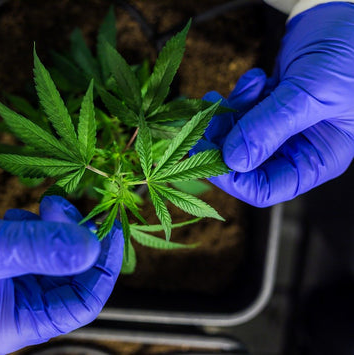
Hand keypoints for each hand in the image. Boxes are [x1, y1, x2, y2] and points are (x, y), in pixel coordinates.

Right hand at [0, 194, 122, 353]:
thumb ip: (42, 247)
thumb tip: (92, 247)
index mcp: (13, 323)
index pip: (80, 304)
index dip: (102, 268)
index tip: (110, 228)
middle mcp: (16, 309)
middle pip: (71, 277)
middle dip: (76, 240)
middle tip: (65, 205)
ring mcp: (11, 283)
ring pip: (57, 257)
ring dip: (56, 229)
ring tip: (41, 207)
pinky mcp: (4, 260)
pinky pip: (38, 244)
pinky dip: (37, 226)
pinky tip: (16, 215)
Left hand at [195, 3, 353, 206]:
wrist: (347, 16)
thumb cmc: (348, 55)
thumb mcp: (313, 93)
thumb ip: (272, 126)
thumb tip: (233, 160)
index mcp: (317, 159)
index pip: (265, 189)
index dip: (232, 178)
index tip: (206, 152)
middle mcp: (297, 149)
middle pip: (243, 163)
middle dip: (224, 138)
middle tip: (213, 113)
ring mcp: (281, 128)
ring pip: (236, 136)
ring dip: (231, 112)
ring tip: (250, 86)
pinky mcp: (269, 107)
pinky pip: (240, 112)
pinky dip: (239, 97)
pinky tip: (256, 79)